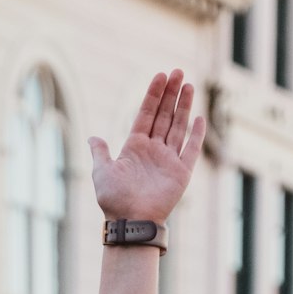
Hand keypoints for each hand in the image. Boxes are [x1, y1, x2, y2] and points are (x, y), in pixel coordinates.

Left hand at [89, 70, 204, 223]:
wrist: (130, 221)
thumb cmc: (114, 200)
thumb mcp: (102, 172)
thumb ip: (100, 153)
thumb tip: (93, 138)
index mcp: (135, 147)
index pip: (146, 114)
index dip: (153, 95)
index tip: (160, 75)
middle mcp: (153, 150)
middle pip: (164, 116)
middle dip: (171, 94)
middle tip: (178, 72)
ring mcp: (168, 160)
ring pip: (178, 127)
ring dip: (184, 106)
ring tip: (189, 85)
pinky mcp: (181, 173)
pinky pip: (191, 150)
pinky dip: (196, 135)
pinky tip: (199, 117)